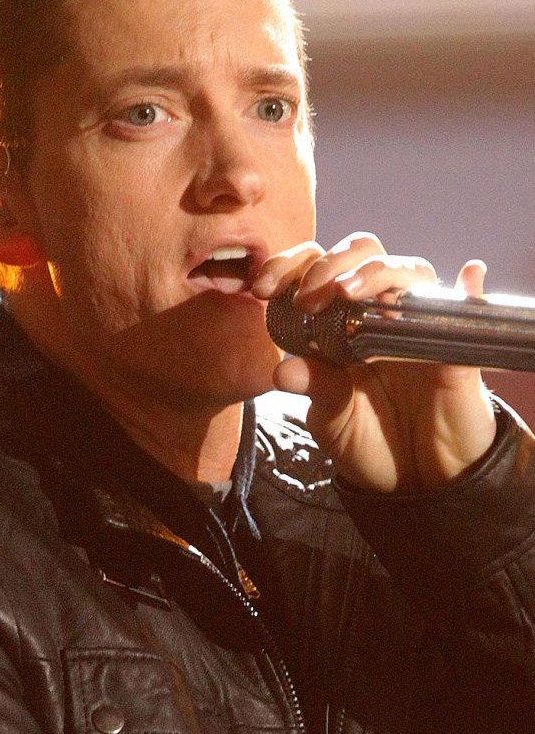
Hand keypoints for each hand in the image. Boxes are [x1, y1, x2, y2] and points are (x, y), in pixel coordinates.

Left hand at [253, 233, 496, 492]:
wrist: (411, 480)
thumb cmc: (368, 440)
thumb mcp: (331, 417)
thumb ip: (314, 387)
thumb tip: (283, 370)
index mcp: (341, 318)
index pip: (318, 268)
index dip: (291, 266)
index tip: (263, 288)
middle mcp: (381, 310)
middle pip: (363, 253)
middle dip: (330, 264)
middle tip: (310, 298)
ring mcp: (419, 324)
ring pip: (409, 271)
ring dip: (376, 273)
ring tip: (347, 294)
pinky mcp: (454, 348)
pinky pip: (465, 311)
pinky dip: (470, 288)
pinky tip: (470, 274)